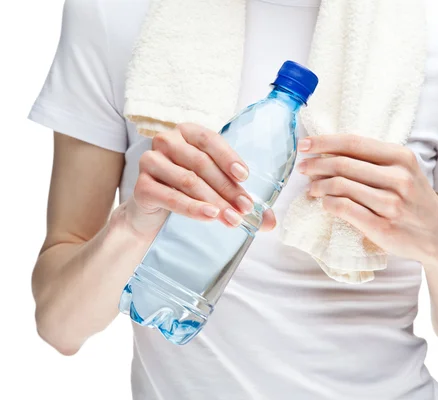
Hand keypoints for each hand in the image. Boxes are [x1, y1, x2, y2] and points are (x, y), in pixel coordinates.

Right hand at [125, 123, 275, 236]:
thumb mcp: (215, 188)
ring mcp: (150, 161)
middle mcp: (166, 141)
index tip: (246, 177)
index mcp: (187, 132)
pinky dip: (191, 207)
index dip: (229, 157)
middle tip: (245, 209)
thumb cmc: (187, 192)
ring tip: (232, 219)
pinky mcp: (141, 186)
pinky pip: (170, 196)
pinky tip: (209, 216)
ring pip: (189, 181)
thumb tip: (270, 223)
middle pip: (201, 163)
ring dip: (214, 200)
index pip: (210, 140)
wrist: (152, 213)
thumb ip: (241, 200)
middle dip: (227, 188)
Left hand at [297, 135, 437, 265]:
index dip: (324, 142)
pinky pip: (346, 210)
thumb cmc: (413, 198)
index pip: (353, 143)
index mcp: (401, 157)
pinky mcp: (383, 227)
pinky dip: (329, 204)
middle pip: (343, 164)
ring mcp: (391, 204)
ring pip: (342, 187)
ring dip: (319, 186)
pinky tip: (324, 203)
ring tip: (312, 188)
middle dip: (316, 165)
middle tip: (303, 168)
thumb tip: (328, 152)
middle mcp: (398, 178)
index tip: (304, 145)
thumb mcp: (403, 170)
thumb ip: (372, 159)